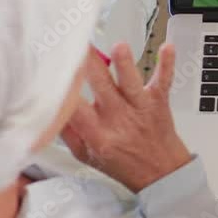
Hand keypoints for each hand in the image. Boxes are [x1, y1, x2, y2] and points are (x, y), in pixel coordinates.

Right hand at [61, 42, 190, 193]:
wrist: (161, 173)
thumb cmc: (124, 162)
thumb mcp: (86, 156)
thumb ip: (68, 133)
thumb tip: (50, 108)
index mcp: (97, 133)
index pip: (75, 108)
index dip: (64, 88)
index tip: (54, 69)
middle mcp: (118, 118)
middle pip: (101, 87)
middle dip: (89, 64)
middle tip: (78, 44)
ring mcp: (139, 107)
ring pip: (131, 83)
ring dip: (125, 64)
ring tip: (119, 48)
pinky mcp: (158, 100)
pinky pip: (163, 80)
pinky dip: (166, 65)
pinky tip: (167, 48)